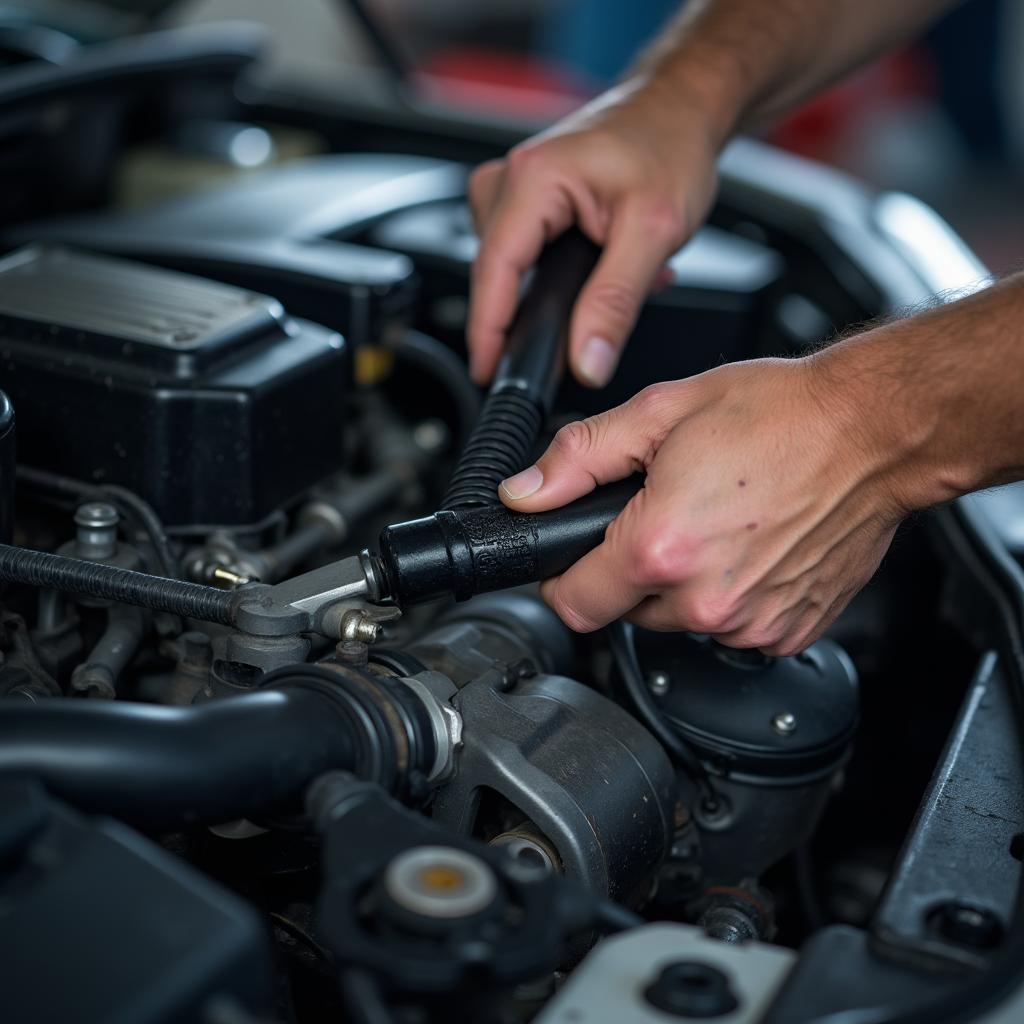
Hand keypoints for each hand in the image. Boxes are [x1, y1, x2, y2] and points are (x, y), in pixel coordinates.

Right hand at [467, 80, 718, 388]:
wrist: (680, 110)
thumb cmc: (670, 146)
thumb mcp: (654, 232)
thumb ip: (615, 304)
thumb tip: (588, 362)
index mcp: (533, 178)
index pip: (493, 272)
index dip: (488, 332)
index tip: (489, 373)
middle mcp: (512, 178)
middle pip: (498, 275)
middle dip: (544, 310)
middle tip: (597, 324)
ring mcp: (513, 187)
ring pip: (512, 270)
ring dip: (561, 288)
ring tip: (615, 274)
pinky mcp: (524, 198)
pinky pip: (525, 253)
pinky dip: (562, 270)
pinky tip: (601, 260)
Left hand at [498, 355, 907, 654]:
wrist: (874, 430)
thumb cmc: (782, 414)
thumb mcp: (660, 414)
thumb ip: (578, 458)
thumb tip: (525, 492)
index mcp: (661, 548)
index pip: (573, 605)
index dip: (563, 579)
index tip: (573, 560)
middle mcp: (705, 598)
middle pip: (627, 612)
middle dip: (630, 570)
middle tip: (665, 514)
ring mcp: (751, 622)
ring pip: (680, 620)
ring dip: (684, 583)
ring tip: (716, 523)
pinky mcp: (788, 631)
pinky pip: (733, 625)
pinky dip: (732, 595)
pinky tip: (750, 547)